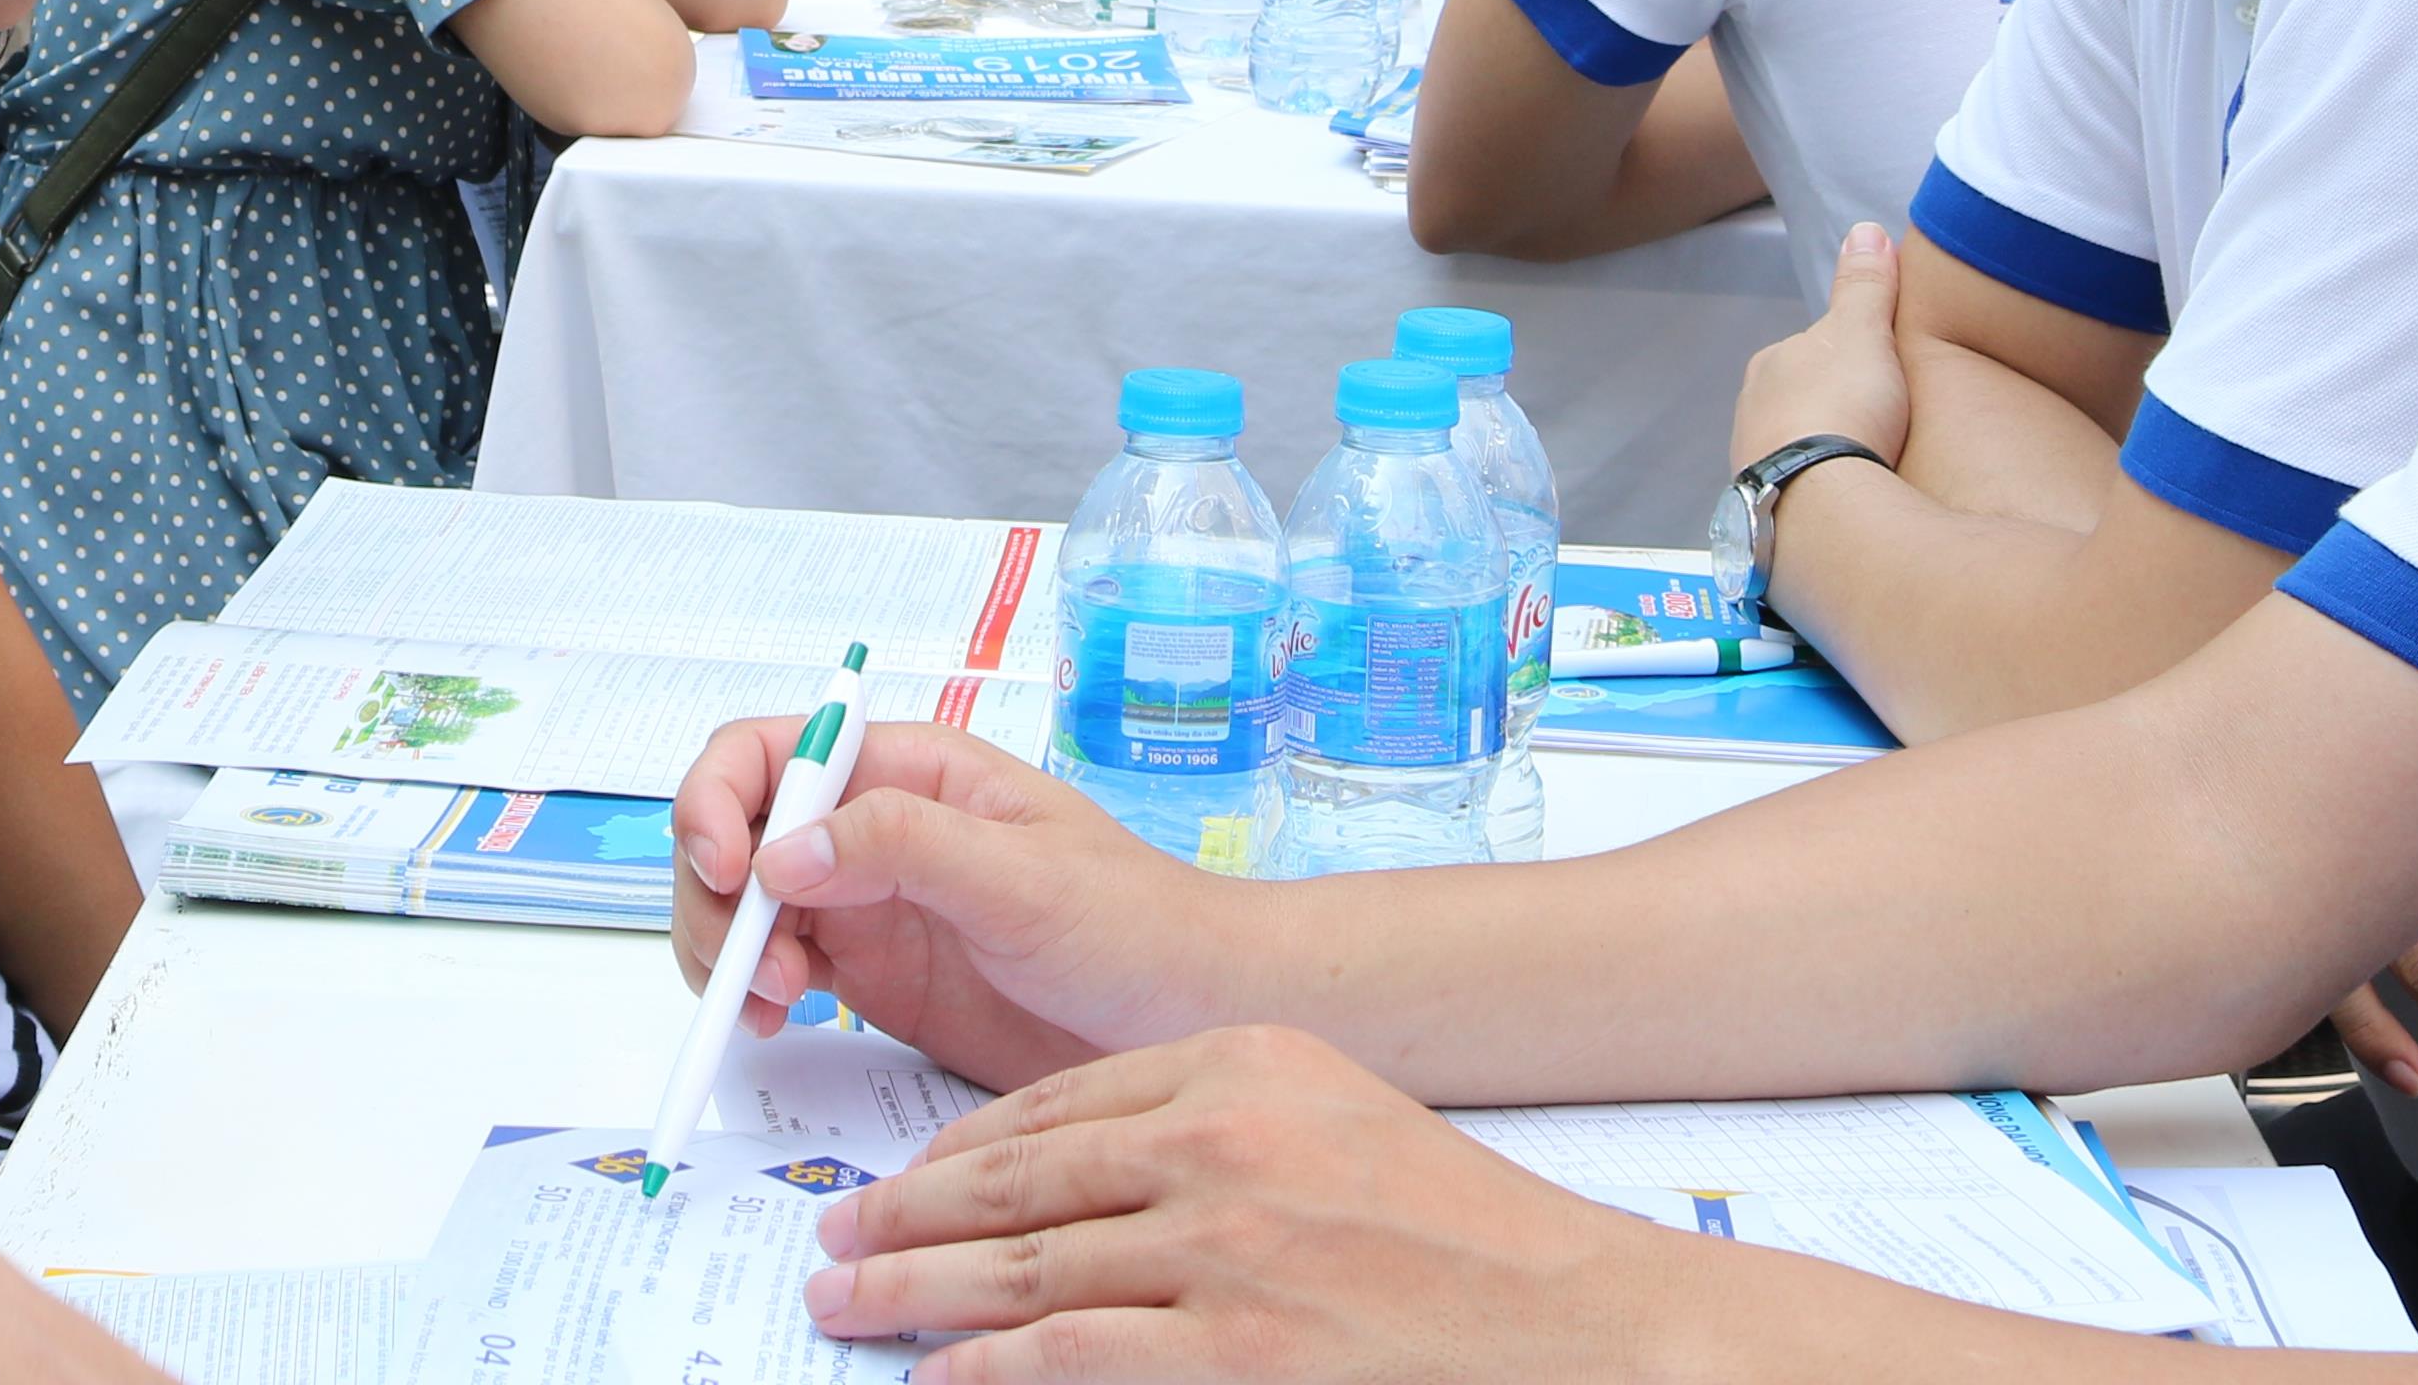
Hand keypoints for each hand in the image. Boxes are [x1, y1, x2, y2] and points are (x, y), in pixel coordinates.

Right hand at [667, 720, 1218, 1096]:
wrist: (1191, 1018)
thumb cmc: (1136, 924)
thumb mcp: (1023, 875)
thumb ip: (904, 847)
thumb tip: (782, 849)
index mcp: (908, 771)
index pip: (770, 752)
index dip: (719, 798)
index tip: (724, 869)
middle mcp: (873, 828)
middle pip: (737, 833)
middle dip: (718, 896)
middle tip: (754, 968)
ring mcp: (868, 904)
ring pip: (744, 907)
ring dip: (730, 953)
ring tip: (774, 1006)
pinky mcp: (873, 977)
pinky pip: (779, 971)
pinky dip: (754, 995)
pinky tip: (778, 1024)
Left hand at [804, 1027, 1681, 1383]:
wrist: (1578, 1319)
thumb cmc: (1463, 1236)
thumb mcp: (1329, 1119)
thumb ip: (1206, 1127)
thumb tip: (1071, 1174)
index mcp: (1241, 1064)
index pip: (1055, 1102)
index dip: (955, 1148)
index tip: (898, 1178)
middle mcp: (1223, 1139)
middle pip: (1018, 1178)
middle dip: (907, 1214)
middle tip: (838, 1240)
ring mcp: (1226, 1247)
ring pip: (1025, 1266)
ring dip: (916, 1291)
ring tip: (848, 1305)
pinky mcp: (1236, 1349)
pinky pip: (1072, 1354)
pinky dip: (989, 1365)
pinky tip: (939, 1374)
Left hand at [1727, 219, 1921, 480]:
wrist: (1817, 501)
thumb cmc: (1843, 408)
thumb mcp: (1864, 333)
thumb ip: (1864, 286)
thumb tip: (1865, 230)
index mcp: (1771, 362)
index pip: (1816, 351)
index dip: (1854, 361)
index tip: (1883, 378)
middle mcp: (1751, 408)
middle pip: (1805, 401)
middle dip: (1838, 411)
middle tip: (1884, 427)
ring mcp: (1754, 461)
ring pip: (1799, 446)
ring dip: (1828, 454)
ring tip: (1870, 469)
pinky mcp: (1765, 507)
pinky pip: (1799, 488)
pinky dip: (1822, 489)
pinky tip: (1848, 499)